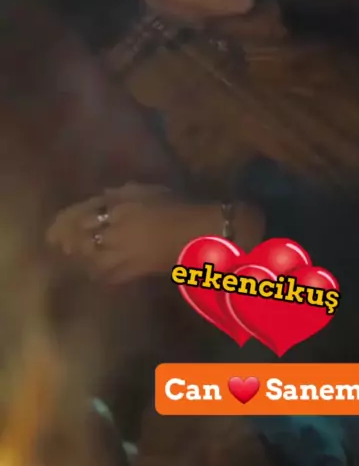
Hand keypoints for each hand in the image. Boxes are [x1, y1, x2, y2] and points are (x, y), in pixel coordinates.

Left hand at [47, 183, 181, 283]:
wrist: (197, 233)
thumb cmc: (176, 207)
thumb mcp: (149, 190)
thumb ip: (124, 192)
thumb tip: (104, 195)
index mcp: (118, 208)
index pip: (82, 215)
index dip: (65, 221)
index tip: (54, 227)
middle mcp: (115, 231)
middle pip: (82, 238)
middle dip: (67, 241)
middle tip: (57, 244)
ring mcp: (123, 253)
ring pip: (91, 258)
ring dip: (81, 257)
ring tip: (75, 256)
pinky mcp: (133, 271)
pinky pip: (108, 275)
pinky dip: (98, 272)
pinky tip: (95, 271)